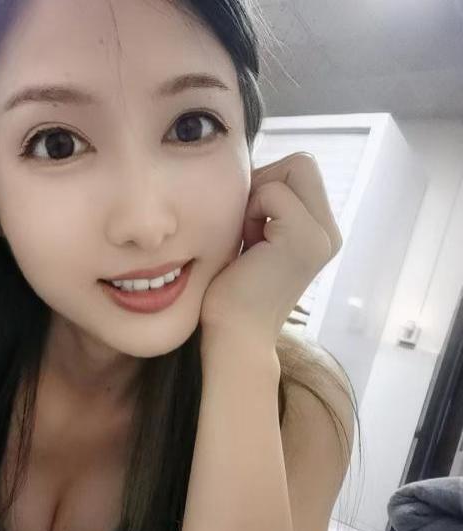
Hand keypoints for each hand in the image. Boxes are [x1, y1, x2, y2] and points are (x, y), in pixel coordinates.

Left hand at [200, 152, 342, 347]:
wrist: (234, 335)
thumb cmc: (232, 291)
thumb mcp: (256, 238)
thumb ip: (267, 206)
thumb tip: (255, 170)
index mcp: (320, 232)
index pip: (300, 171)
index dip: (266, 185)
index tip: (248, 226)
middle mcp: (330, 233)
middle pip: (303, 163)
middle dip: (266, 184)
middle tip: (248, 228)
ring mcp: (322, 236)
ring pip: (294, 168)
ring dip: (258, 198)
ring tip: (250, 240)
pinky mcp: (305, 239)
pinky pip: (272, 192)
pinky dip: (251, 211)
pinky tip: (248, 246)